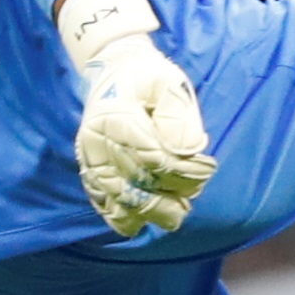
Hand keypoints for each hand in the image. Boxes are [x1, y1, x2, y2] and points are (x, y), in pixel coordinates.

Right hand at [59, 0, 215, 237]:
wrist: (113, 70)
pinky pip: (98, 197)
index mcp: (116, 116)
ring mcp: (88, 155)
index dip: (182, 173)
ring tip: (173, 217)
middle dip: (167, 197)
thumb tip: (185, 150)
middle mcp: (96, 139)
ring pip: (116, 196)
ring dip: (146, 212)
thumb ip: (180, 114)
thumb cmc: (148, 77)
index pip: (154, 158)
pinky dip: (117, 214)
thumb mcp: (170, 82)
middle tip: (189, 202)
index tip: (206, 170)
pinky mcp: (87, 165)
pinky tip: (136, 224)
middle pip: (135, 182)